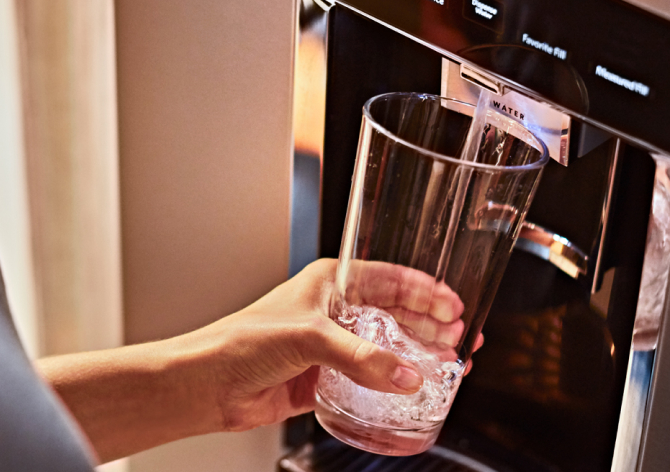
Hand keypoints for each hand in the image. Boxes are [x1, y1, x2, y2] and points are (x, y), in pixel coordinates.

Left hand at [172, 258, 482, 431]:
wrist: (208, 384)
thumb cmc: (242, 342)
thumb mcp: (310, 338)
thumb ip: (362, 358)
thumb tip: (408, 375)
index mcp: (329, 283)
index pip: (390, 279)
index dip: (425, 291)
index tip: (454, 304)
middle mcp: (333, 312)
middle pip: (395, 314)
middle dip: (429, 325)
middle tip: (460, 337)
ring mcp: (331, 347)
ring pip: (386, 348)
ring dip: (416, 355)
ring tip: (448, 363)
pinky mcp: (324, 380)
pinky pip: (368, 381)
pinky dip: (391, 385)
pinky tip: (411, 390)